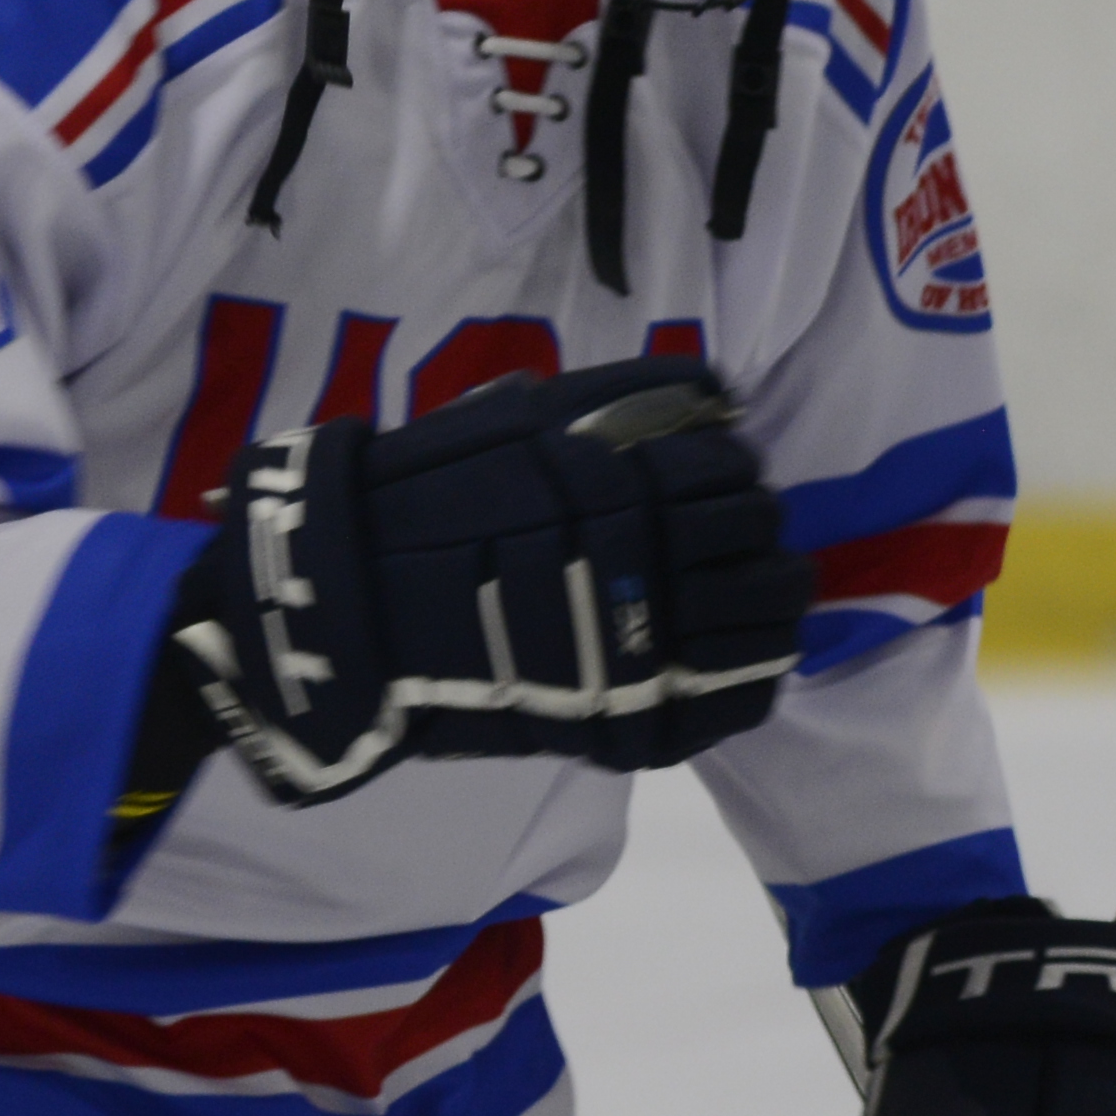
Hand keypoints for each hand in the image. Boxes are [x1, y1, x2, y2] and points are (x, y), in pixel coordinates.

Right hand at [163, 367, 812, 800]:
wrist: (341, 612)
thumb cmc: (414, 503)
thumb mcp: (511, 419)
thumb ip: (614, 400)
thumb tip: (714, 395)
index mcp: (612, 472)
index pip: (727, 462)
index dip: (733, 468)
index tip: (718, 482)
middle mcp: (639, 552)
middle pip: (755, 531)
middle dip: (755, 529)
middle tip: (738, 539)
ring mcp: (641, 642)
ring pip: (767, 616)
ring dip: (774, 600)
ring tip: (758, 598)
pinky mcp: (633, 720)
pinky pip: (737, 700)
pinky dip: (753, 677)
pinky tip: (742, 659)